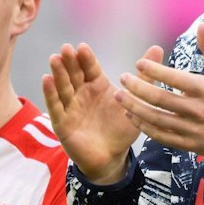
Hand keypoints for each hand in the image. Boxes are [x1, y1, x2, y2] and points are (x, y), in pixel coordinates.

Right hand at [42, 42, 141, 182]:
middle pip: (74, 75)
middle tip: (65, 49)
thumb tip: (157, 47)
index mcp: (97, 86)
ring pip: (63, 88)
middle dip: (69, 62)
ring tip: (54, 59)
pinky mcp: (62, 123)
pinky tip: (46, 80)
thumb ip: (144, 77)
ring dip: (58, 74)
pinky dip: (50, 94)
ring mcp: (70, 107)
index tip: (82, 47)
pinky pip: (55, 107)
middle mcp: (82, 94)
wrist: (111, 157)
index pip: (90, 69)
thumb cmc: (120, 128)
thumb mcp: (135, 102)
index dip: (86, 59)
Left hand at [115, 23, 203, 160]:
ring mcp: (192, 129)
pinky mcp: (188, 144)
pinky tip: (131, 116)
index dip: (156, 71)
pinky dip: (144, 127)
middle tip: (123, 79)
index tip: (139, 64)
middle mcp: (198, 110)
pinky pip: (161, 136)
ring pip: (157, 119)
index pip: (176, 79)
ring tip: (119, 97)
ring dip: (135, 108)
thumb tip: (201, 25)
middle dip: (138, 88)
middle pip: (162, 99)